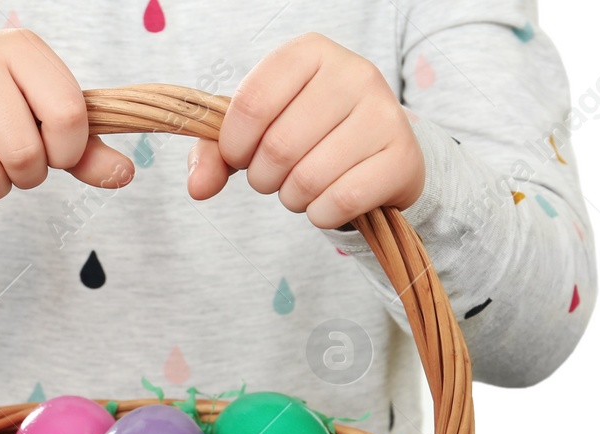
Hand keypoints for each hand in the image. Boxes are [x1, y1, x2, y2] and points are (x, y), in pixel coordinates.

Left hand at [187, 33, 424, 229]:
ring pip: (308, 178)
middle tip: (277, 177)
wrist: (379, 153)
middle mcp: (353, 73)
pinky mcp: (402, 157)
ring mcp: (383, 113)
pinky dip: (321, 215)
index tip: (241, 156)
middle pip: (278, 147)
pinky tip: (328, 203)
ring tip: (303, 187)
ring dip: (292, 198)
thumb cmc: (309, 135)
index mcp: (310, 52)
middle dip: (264, 178)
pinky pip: (340, 201)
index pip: (252, 102)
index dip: (234, 144)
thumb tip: (198, 187)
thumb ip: (216, 152)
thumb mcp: (258, 130)